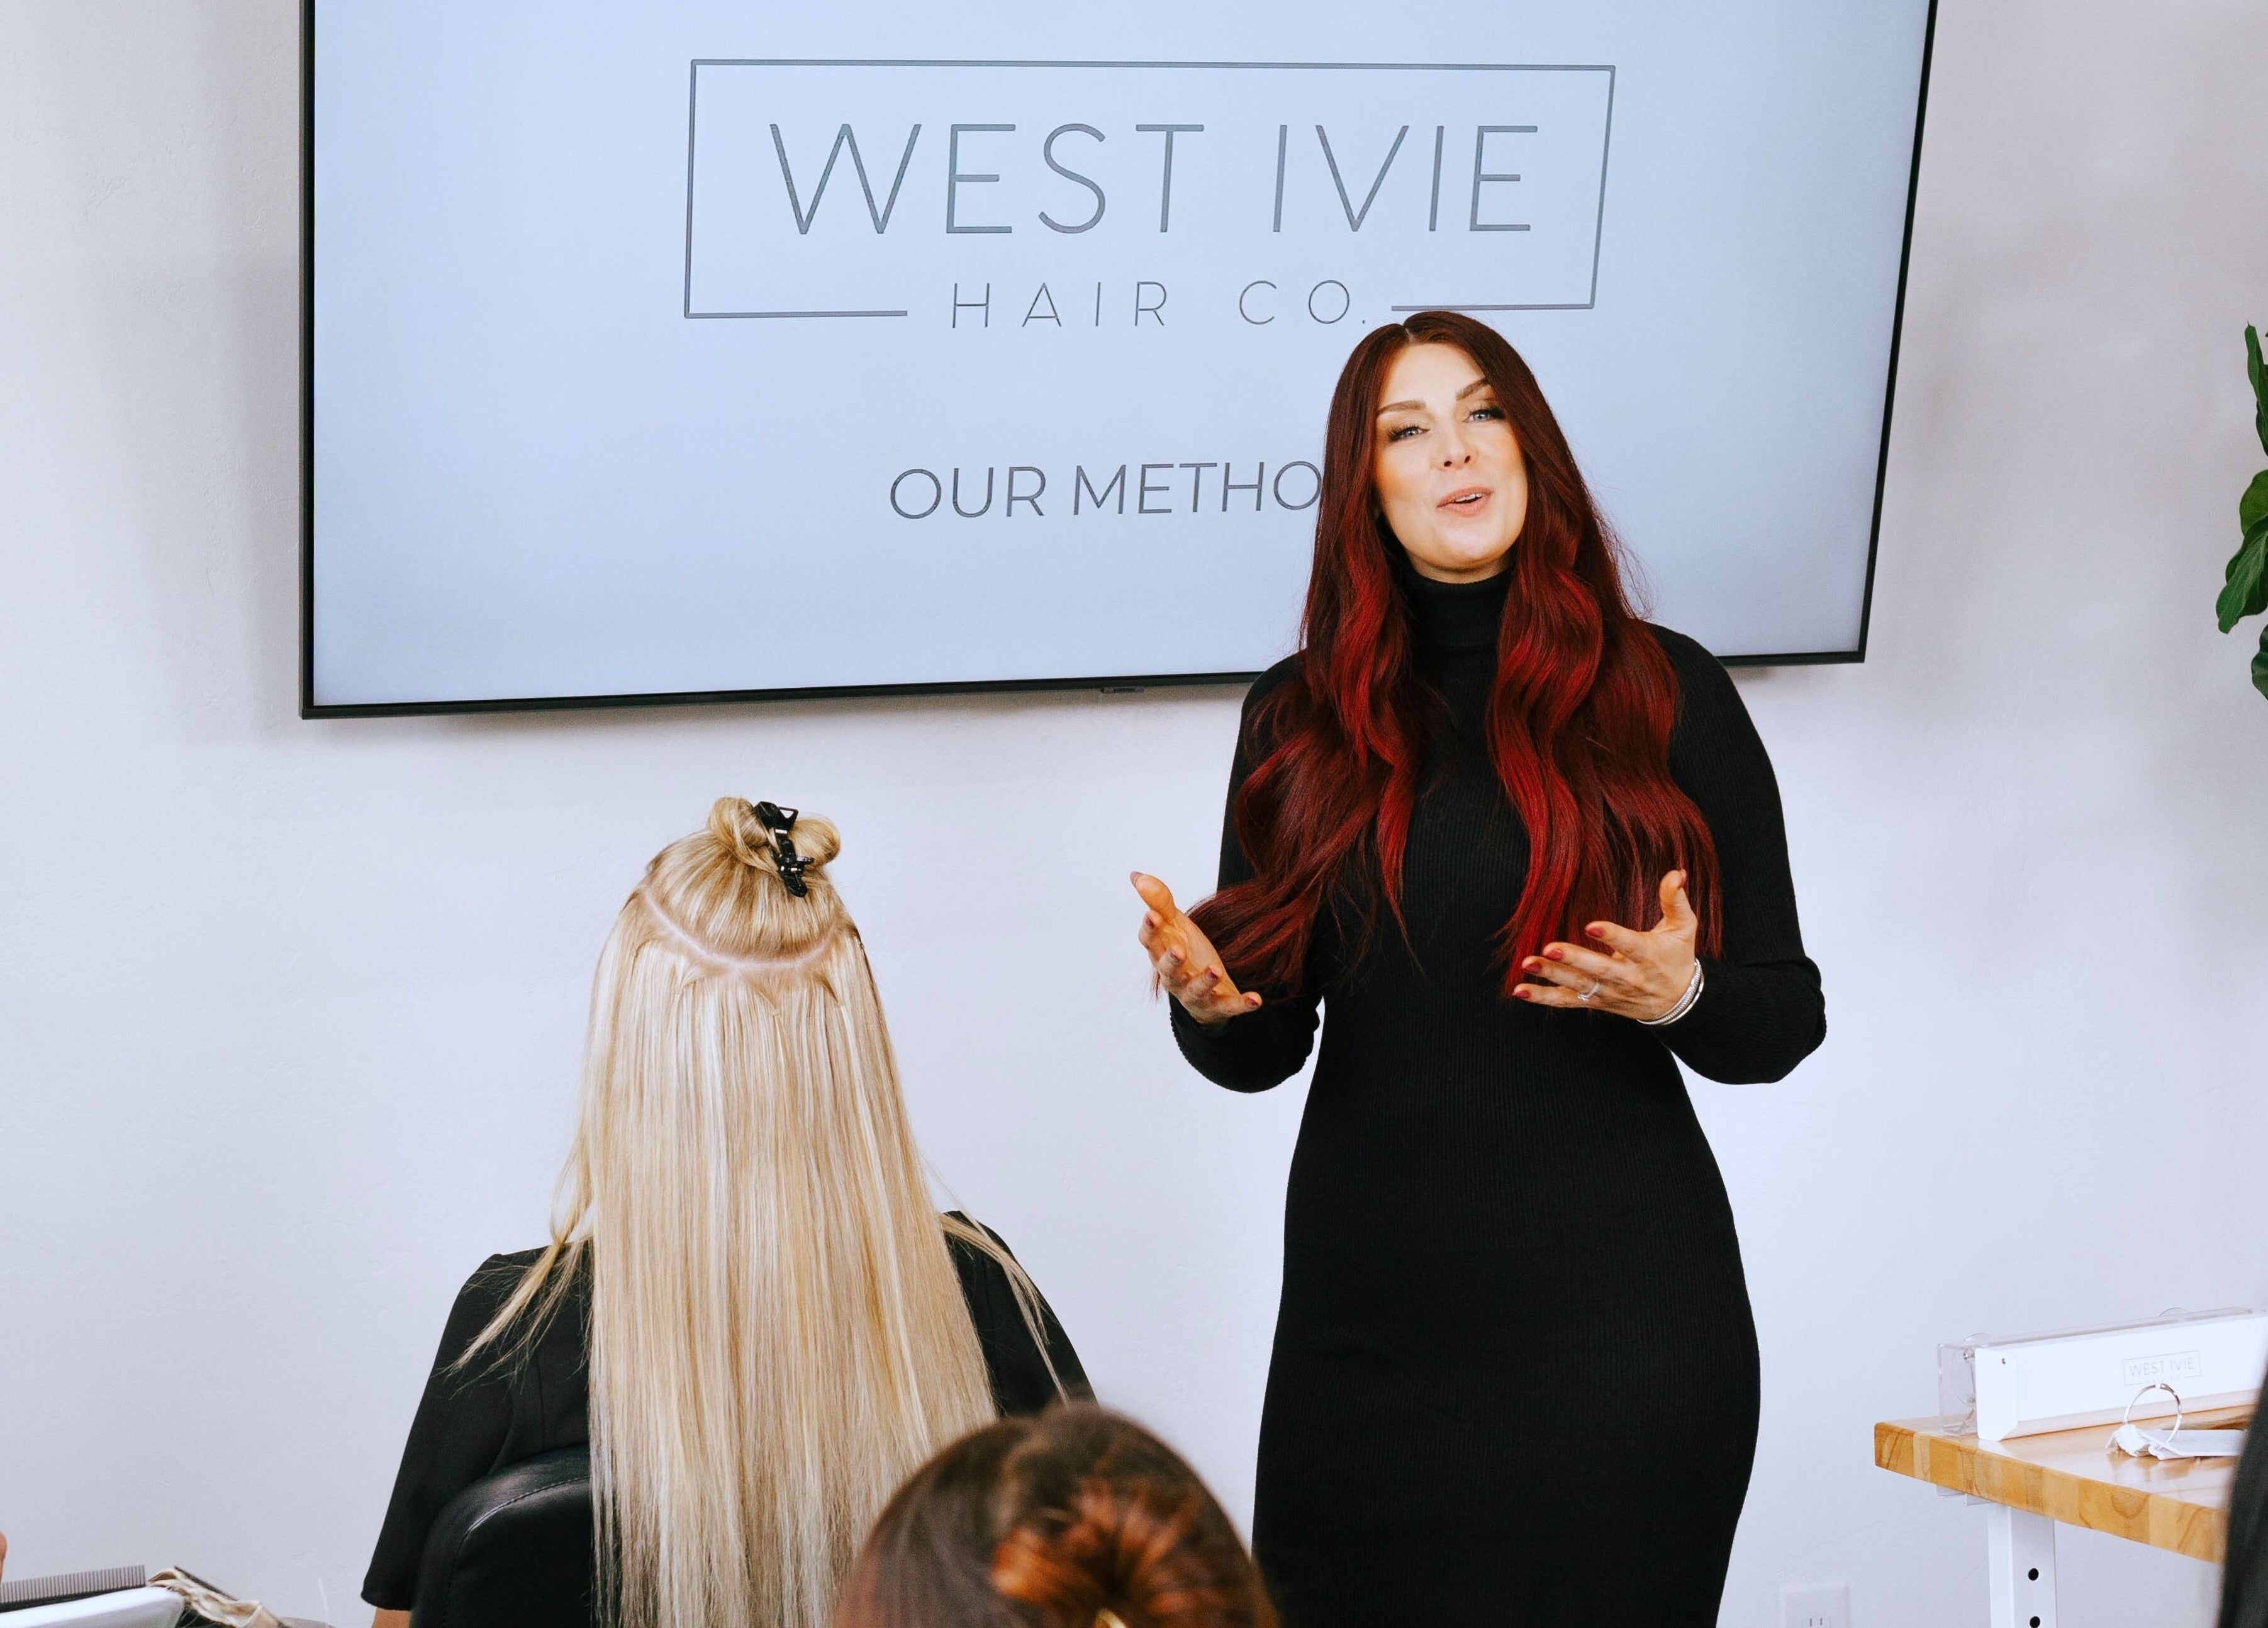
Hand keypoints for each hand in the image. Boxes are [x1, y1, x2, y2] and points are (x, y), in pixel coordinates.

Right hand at [1131, 872, 1262, 1027]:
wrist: (1203, 991)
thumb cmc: (1186, 952)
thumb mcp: (1174, 925)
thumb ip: (1159, 902)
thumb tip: (1136, 876)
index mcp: (1162, 954)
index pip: (1150, 942)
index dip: (1150, 929)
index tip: (1152, 914)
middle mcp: (1175, 977)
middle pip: (1169, 971)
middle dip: (1172, 961)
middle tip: (1178, 949)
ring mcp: (1196, 993)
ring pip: (1196, 990)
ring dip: (1205, 981)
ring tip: (1215, 969)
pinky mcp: (1218, 1004)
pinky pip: (1229, 1006)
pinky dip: (1242, 1004)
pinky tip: (1256, 999)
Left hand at [1513, 870, 1698, 1020]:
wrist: (1678, 1001)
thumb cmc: (1677, 957)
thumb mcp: (1684, 928)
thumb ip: (1675, 900)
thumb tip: (1675, 872)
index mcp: (1648, 956)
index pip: (1630, 945)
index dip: (1612, 937)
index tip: (1592, 926)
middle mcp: (1628, 977)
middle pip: (1599, 969)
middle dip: (1575, 960)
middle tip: (1550, 949)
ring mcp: (1610, 992)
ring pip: (1579, 986)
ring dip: (1552, 976)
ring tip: (1527, 963)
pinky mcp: (1596, 1001)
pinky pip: (1567, 1002)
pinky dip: (1543, 997)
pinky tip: (1520, 989)